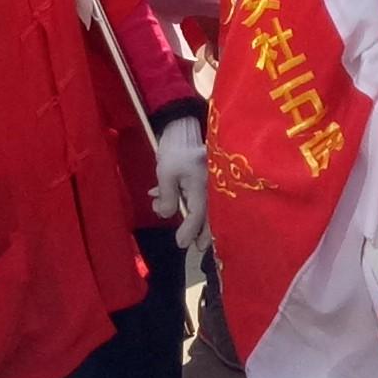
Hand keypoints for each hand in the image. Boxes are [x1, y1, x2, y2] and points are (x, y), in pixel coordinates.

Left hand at [149, 115, 208, 245]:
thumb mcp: (165, 174)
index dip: (189, 231)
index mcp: (202, 186)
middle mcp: (212, 187)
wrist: (184, 129)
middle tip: (200, 248)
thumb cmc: (175, 150)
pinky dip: (194, 206)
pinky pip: (204, 198)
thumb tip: (166, 214)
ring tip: (195, 237)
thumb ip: (166, 197)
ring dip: (199, 222)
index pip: (197, 215)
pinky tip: (179, 210)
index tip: (181, 243)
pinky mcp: (208, 180)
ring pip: (209, 209)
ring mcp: (212, 184)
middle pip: (210, 216)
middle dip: (204, 233)